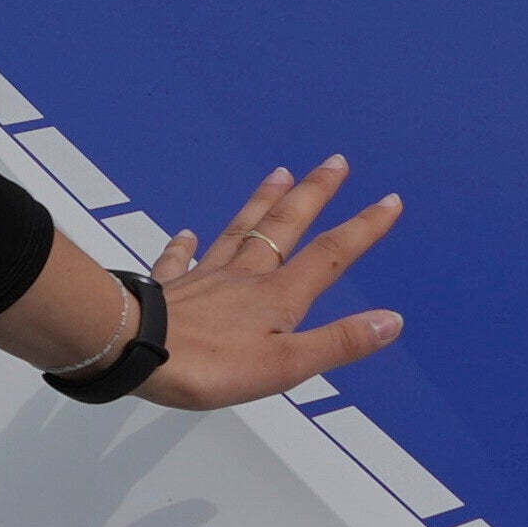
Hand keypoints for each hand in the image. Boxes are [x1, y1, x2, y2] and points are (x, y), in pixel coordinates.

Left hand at [13, 162, 407, 410]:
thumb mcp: (286, 365)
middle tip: (335, 161)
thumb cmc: (212, 365)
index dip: (363, 229)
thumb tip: (391, 320)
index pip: (330, 255)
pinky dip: (184, 246)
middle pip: (285, 225)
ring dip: (261, 201)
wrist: (136, 351)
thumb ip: (338, 342)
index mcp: (278, 296)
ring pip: (239, 230)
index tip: (390, 201)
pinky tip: (186, 233)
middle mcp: (245, 276)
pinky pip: (179, 261)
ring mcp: (204, 278)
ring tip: (279, 173)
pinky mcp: (169, 290)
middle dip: (314, 193)